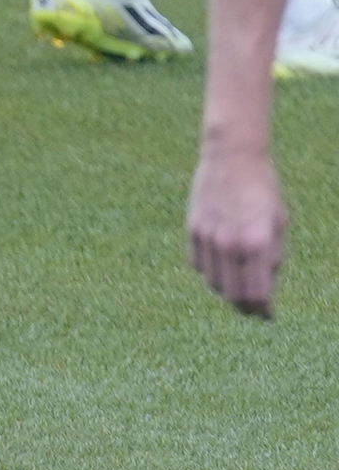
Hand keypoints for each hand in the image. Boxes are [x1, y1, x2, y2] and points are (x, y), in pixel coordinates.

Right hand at [187, 147, 285, 317]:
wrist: (232, 154)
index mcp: (257, 243)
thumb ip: (271, 256)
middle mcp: (230, 244)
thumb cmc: (262, 187)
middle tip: (252, 308)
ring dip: (227, 289)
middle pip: (234, 295)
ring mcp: (208, 236)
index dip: (263, 311)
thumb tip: (264, 285)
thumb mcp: (277, 222)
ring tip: (237, 284)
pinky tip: (220, 265)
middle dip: (245, 307)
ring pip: (214, 283)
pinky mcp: (192, 227)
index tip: (267, 314)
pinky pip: (198, 264)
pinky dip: (209, 271)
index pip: (257, 295)